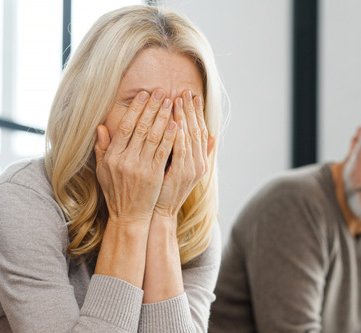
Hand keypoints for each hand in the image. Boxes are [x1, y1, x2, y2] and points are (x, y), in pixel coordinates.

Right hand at [95, 89, 176, 223]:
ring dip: (163, 117)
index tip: (143, 95)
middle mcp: (125, 160)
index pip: (125, 126)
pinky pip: (163, 152)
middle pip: (141, 128)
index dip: (135, 109)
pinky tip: (176, 124)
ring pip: (153, 137)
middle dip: (152, 107)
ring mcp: (140, 168)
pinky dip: (170, 136)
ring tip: (171, 102)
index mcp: (112, 156)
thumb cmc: (116, 192)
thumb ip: (101, 148)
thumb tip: (100, 127)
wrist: (128, 216)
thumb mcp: (102, 170)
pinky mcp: (154, 175)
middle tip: (161, 91)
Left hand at [154, 90, 214, 217]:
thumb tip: (201, 136)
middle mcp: (198, 163)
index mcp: (198, 160)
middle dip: (191, 110)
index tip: (190, 95)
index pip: (199, 130)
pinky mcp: (180, 174)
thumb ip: (184, 151)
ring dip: (185, 117)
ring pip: (189, 137)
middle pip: (196, 130)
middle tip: (186, 91)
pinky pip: (180, 151)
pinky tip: (176, 122)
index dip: (195, 112)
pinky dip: (179, 136)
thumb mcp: (177, 169)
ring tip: (179, 100)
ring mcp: (190, 169)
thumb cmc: (163, 190)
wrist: (159, 213)